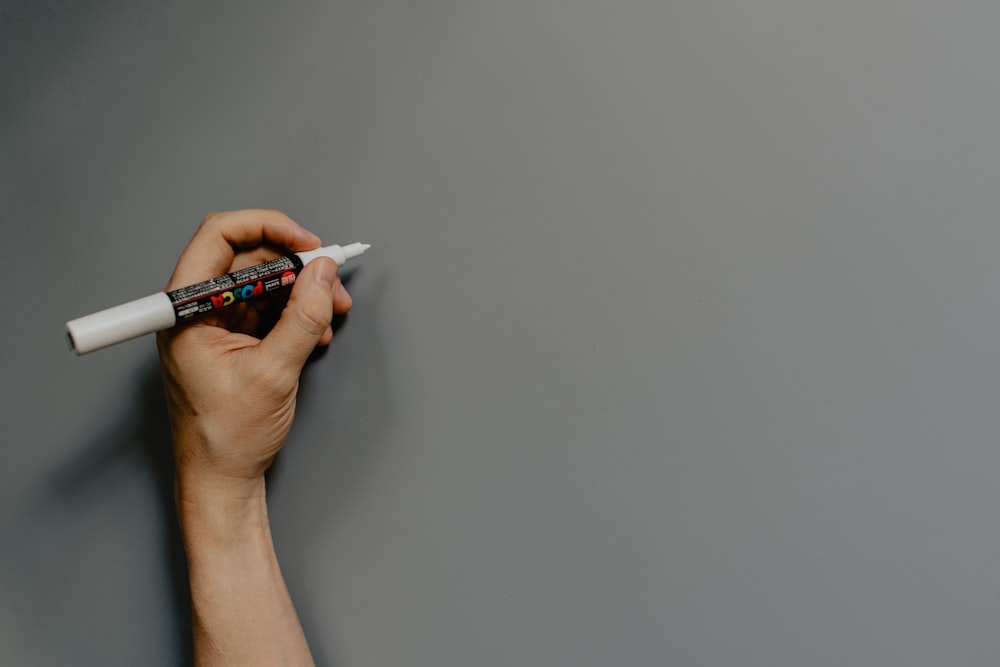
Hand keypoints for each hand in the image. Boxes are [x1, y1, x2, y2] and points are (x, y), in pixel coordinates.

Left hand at [157, 209, 352, 496]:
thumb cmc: (227, 437)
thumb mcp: (274, 373)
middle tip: (330, 280)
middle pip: (247, 257)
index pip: (220, 237)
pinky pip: (268, 308)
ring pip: (263, 282)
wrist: (222, 480)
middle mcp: (196, 310)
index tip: (307, 244)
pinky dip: (296, 313)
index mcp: (186, 310)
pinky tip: (315, 333)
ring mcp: (215, 324)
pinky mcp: (234, 339)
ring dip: (301, 291)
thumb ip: (303, 317)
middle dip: (295, 265)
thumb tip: (324, 273)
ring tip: (331, 312)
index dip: (267, 228)